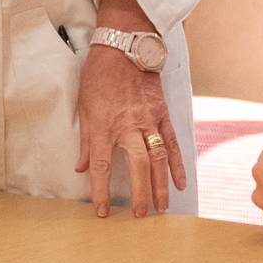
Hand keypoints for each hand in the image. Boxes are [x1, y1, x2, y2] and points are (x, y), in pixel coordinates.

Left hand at [75, 0, 185, 217]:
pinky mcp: (163, 114)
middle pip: (137, 166)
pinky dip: (178, 163)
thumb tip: (81, 168)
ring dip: (161, 185)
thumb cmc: (99, 75)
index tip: (102, 213)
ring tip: (162, 208)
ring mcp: (149, 120)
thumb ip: (86, 140)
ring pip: (158, 158)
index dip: (101, 192)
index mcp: (104, 126)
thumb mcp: (84, 106)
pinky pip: (172, 142)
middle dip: (140, 193)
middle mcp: (128, 126)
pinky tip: (180, 182)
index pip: (102, 166)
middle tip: (140, 216)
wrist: (124, 47)